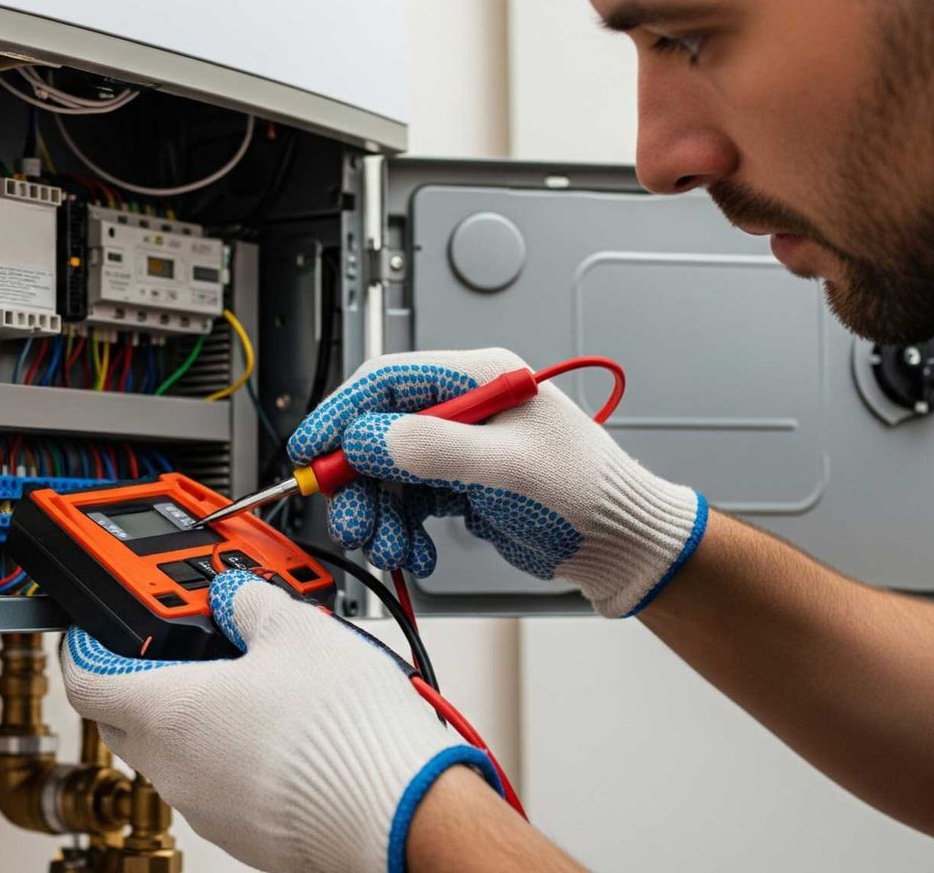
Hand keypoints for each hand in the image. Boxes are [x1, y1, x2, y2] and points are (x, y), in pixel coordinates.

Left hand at [62, 570, 501, 872]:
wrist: (398, 810)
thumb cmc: (343, 729)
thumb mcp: (299, 629)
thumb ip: (252, 603)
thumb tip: (237, 596)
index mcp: (169, 713)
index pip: (85, 680)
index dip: (83, 648)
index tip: (96, 631)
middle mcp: (175, 769)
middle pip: (121, 720)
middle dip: (136, 679)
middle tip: (175, 646)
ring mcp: (207, 808)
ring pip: (172, 755)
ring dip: (190, 717)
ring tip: (244, 681)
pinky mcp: (244, 833)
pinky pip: (216, 784)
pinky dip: (227, 753)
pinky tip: (275, 729)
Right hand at [288, 348, 707, 616]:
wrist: (620, 545)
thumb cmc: (586, 494)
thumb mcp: (507, 469)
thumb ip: (434, 448)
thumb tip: (368, 437)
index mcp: (478, 379)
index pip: (387, 382)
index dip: (342, 414)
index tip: (313, 451)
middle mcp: (464, 408)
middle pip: (378, 433)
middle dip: (359, 482)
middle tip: (354, 521)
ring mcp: (461, 448)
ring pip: (388, 474)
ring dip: (380, 515)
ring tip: (391, 548)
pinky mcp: (461, 485)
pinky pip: (409, 503)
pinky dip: (403, 531)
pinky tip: (417, 553)